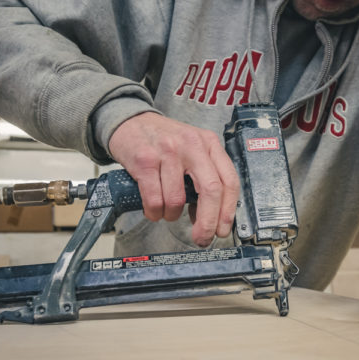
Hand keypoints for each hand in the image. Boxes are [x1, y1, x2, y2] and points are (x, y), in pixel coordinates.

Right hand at [108, 112, 239, 246]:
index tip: (222, 230)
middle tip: (201, 238)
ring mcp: (168, 151)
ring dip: (172, 216)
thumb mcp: (191, 151)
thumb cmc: (161, 140)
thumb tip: (209, 217)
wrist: (129, 121)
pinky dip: (154, 212)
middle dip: (207, 222)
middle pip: (211, 191)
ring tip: (166, 212)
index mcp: (208, 143)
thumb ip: (203, 178)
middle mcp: (192, 144)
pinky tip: (153, 209)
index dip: (227, 211)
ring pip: (178, 199)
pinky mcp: (145, 160)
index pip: (229, 180)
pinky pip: (155, 199)